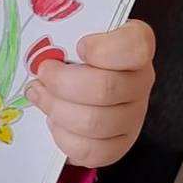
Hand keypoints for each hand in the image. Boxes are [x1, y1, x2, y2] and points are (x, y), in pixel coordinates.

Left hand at [25, 19, 154, 167]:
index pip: (136, 47)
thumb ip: (67, 33)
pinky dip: (63, 138)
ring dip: (56, 110)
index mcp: (137, 47)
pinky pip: (90, 151)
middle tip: (42, 75)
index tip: (80, 47)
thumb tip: (43, 55)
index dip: (103, 49)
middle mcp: (141, 82)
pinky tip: (55, 122)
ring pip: (94, 123)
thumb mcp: (76, 32)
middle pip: (104, 89)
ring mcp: (134, 116)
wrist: (83, 83)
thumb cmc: (78, 53)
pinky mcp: (120, 145)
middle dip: (61, 84)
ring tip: (41, 97)